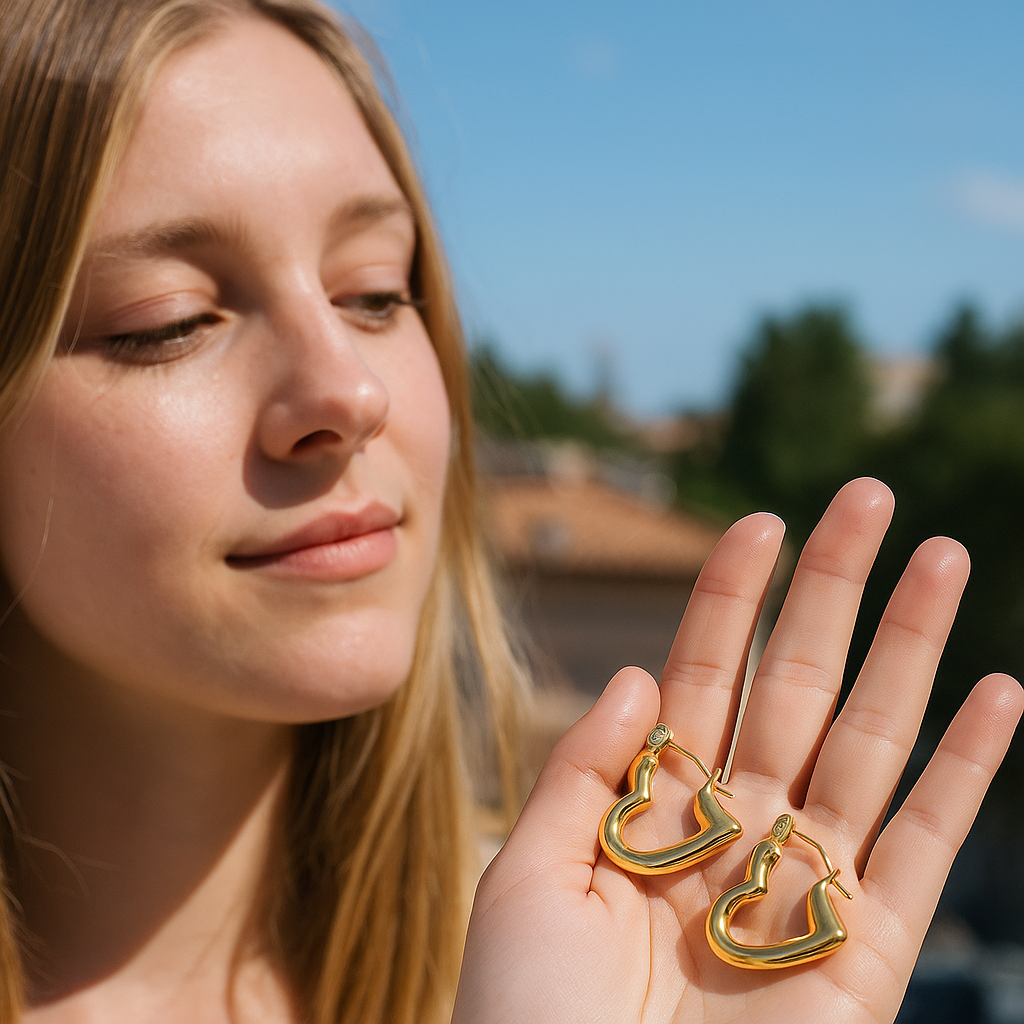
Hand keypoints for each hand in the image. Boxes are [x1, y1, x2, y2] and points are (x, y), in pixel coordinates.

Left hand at [453, 478, 1022, 1023]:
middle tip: (869, 496)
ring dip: (912, 648)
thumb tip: (639, 674)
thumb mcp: (527, 877)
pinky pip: (925, 847)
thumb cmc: (528, 1021)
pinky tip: (999, 693)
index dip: (731, 598)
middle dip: (832, 590)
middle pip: (793, 682)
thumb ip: (580, 769)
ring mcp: (804, 884)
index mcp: (652, 806)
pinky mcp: (865, 957)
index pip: (700, 672)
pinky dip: (966, 772)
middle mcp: (735, 828)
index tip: (761, 521)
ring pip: (869, 738)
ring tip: (948, 557)